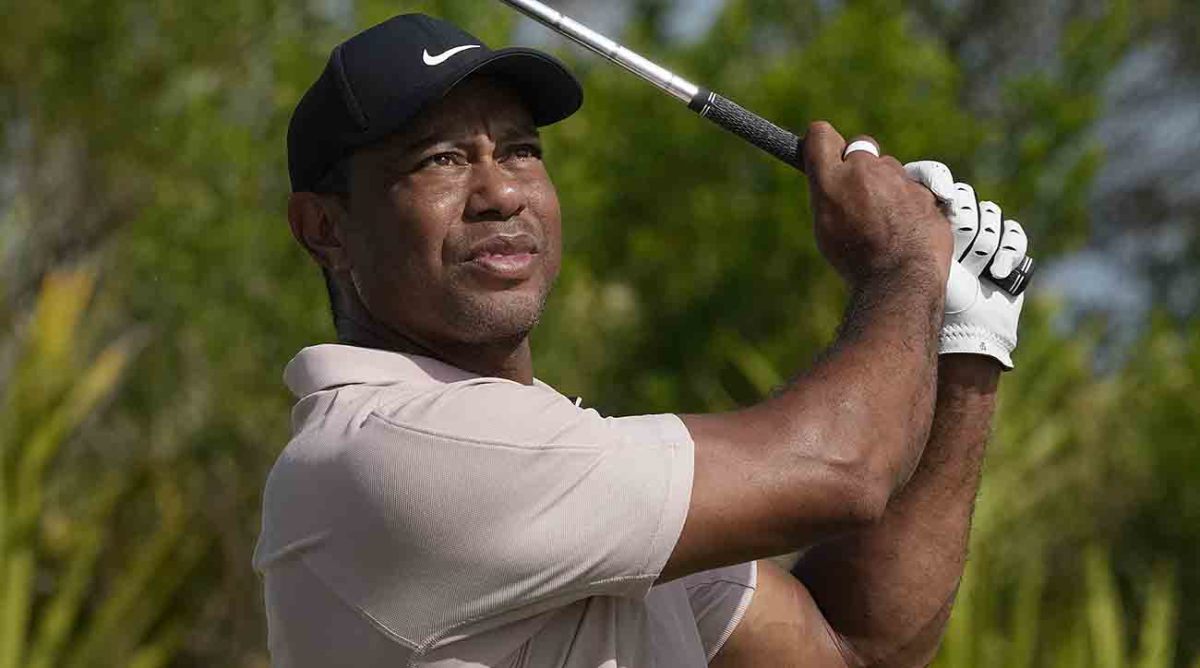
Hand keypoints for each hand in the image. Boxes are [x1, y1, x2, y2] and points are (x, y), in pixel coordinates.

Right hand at [802, 123, 953, 288]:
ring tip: (884, 222)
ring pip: (889, 169)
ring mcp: (899, 178)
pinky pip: (913, 188)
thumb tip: (831, 174)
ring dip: (885, 185)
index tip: (825, 155)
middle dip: (858, 165)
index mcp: (832, 180)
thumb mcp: (825, 228)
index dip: (822, 144)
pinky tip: (905, 228)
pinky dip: (909, 202)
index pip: (821, 135)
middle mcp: (865, 170)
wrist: (901, 280)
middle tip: (858, 197)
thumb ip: (827, 193)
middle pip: (860, 148)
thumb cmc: (857, 260)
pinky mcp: (926, 190)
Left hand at [924, 176, 1028, 369]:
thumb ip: (909, 223)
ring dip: (983, 246)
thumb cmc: (928, 297)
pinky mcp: (1007, 250)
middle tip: (957, 252)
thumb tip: (920, 187)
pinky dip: (1008, 253)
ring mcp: (980, 236)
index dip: (936, 177)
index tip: (939, 194)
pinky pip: (1014, 234)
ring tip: (974, 271)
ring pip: (991, 215)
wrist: (960, 329)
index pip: (931, 176)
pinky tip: (995, 274)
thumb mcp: (913, 257)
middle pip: (966, 197)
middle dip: (963, 225)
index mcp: (924, 219)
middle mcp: (952, 223)